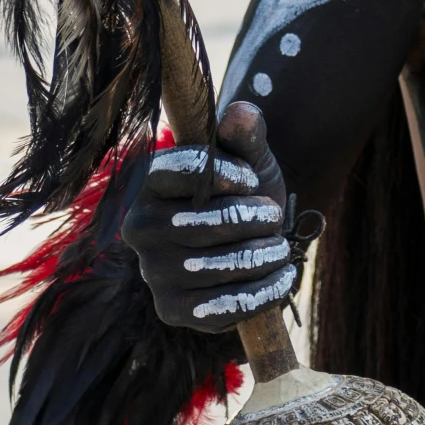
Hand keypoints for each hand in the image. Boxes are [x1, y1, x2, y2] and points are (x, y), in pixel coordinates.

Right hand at [121, 101, 295, 335]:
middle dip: (255, 219)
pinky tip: (283, 276)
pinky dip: (264, 291)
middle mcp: (141, 228)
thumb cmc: (246, 193)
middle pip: (206, 224)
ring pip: (220, 267)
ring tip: (279, 246)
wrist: (252, 238)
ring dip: (264, 255)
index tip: (250, 180)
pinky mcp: (172, 311)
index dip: (224, 174)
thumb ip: (245, 135)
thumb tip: (241, 114)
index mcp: (150, 184)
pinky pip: (223, 306)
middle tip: (272, 216)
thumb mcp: (249, 159)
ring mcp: (153, 273)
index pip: (179, 171)